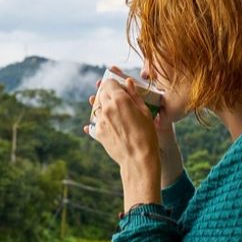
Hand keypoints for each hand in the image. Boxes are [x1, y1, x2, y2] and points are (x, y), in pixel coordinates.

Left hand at [82, 69, 161, 208]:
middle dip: (108, 94)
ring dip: (103, 107)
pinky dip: (100, 120)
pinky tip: (108, 124)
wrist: (138, 159)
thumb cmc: (147, 135)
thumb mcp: (145, 112)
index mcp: (119, 99)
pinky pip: (95, 122)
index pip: (109, 82)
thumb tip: (128, 81)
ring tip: (114, 113)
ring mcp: (100, 120)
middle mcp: (107, 108)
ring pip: (97, 107)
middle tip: (117, 100)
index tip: (119, 88)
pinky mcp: (97, 132)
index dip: (114, 84)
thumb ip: (134, 95)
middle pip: (102, 93)